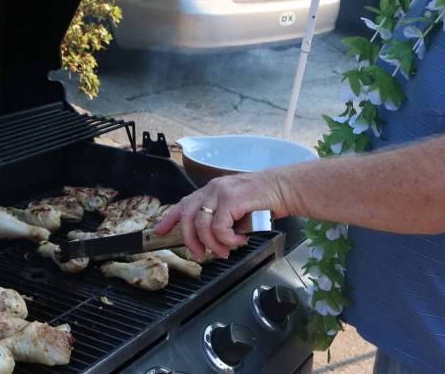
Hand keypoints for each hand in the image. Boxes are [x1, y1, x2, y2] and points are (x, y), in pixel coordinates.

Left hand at [154, 171, 290, 260]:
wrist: (285, 189)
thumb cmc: (265, 200)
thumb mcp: (238, 209)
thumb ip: (222, 218)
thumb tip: (212, 240)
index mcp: (212, 190)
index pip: (184, 203)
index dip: (169, 218)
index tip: (159, 231)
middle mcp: (213, 188)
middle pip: (187, 216)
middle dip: (190, 240)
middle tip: (200, 254)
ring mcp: (221, 192)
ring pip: (202, 225)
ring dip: (213, 244)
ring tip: (226, 250)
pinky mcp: (231, 199)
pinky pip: (219, 227)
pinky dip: (228, 239)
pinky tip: (239, 240)